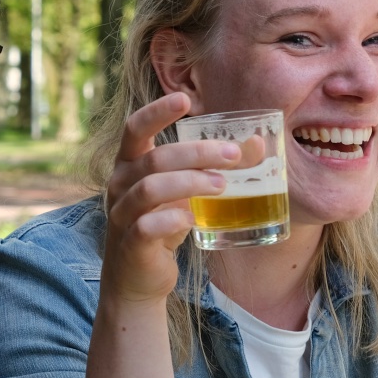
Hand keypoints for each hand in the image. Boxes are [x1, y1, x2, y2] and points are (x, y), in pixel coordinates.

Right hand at [100, 93, 259, 302]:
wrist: (138, 279)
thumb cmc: (163, 225)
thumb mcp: (187, 193)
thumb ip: (213, 168)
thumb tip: (258, 144)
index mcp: (129, 164)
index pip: (135, 128)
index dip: (157, 112)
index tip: (186, 99)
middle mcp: (119, 184)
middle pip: (155, 158)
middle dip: (197, 153)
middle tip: (234, 155)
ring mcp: (121, 214)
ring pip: (151, 189)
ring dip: (191, 183)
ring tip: (223, 185)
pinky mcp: (130, 244)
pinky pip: (148, 226)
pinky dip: (174, 220)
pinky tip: (194, 220)